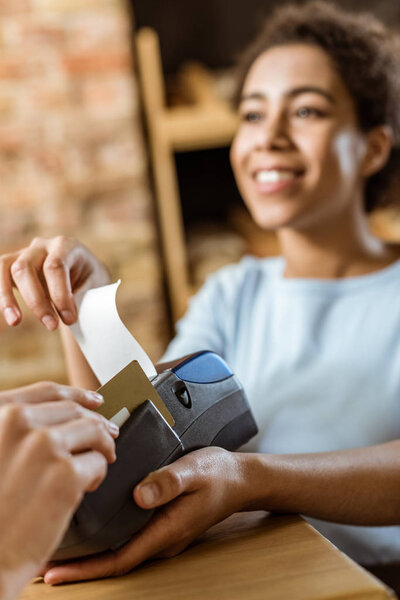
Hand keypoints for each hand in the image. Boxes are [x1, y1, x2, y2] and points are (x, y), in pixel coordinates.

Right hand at [0, 236, 109, 330]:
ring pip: (7, 269)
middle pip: (26, 268)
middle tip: (52, 326)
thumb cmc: (91, 281)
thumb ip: (82, 296)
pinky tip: (7, 313)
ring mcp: (25, 254)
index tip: (70, 319)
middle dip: (37, 301)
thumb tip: (68, 316)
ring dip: (8, 298)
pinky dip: (1, 294)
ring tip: (15, 322)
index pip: (55, 266)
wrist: (86, 275)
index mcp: (66, 246)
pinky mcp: (13, 265)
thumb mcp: (95, 285)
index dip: (60, 295)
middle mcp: (42, 246)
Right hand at [0, 383, 118, 599]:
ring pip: (93, 431)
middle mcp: (19, 422)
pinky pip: (98, 461)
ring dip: (102, 446)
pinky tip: (88, 487)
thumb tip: (62, 418)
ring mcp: (44, 445)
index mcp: (0, 413)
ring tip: (103, 460)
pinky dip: (99, 473)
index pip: (48, 391)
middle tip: (110, 434)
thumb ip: (18, 431)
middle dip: (97, 422)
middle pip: (75, 411)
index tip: (95, 400)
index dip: (77, 394)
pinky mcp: (66, 473)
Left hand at [43, 447, 249, 583]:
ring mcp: (161, 532)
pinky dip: (106, 539)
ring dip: (91, 554)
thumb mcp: (194, 471)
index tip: (57, 574)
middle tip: (47, 566)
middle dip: (81, 566)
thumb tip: (138, 496)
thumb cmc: (217, 474)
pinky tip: (92, 528)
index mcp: (166, 529)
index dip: (87, 569)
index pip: (120, 559)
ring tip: (61, 551)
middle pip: (114, 560)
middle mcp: (160, 537)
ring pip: (120, 550)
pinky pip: (128, 537)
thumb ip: (168, 482)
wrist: (239, 479)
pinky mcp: (160, 522)